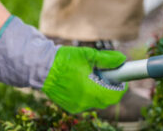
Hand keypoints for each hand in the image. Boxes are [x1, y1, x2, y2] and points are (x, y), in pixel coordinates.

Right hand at [0, 16, 126, 112]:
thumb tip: (122, 60)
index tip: (119, 76)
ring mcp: (77, 106)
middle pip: (107, 99)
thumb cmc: (65, 60)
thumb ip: (107, 59)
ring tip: (91, 76)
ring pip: (96, 101)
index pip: (115, 94)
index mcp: (92, 90)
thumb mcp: (88, 55)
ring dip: (98, 91)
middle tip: (106, 74)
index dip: (120, 86)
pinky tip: (81, 82)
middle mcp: (86, 102)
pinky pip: (85, 102)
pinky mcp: (70, 107)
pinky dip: (88, 94)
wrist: (41, 68)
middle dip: (110, 88)